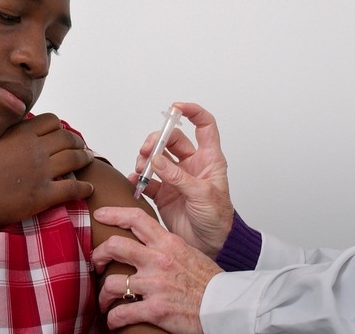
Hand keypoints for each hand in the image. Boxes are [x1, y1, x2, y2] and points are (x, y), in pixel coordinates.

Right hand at [0, 112, 94, 230]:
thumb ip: (1, 135)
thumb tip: (4, 130)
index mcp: (20, 134)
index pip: (52, 122)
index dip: (59, 128)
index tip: (61, 134)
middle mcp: (34, 149)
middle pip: (68, 139)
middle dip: (77, 142)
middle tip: (81, 147)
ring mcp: (41, 172)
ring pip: (75, 159)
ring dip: (85, 159)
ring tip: (89, 160)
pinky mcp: (43, 196)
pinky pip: (73, 188)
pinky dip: (84, 188)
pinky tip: (88, 189)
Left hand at [93, 206, 222, 332]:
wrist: (224, 304)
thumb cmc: (208, 281)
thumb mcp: (187, 252)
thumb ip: (165, 246)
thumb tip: (148, 244)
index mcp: (168, 243)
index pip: (135, 218)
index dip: (113, 214)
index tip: (100, 216)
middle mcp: (158, 260)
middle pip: (115, 246)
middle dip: (98, 255)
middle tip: (96, 262)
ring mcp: (155, 284)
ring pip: (112, 283)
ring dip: (103, 294)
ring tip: (104, 300)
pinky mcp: (155, 309)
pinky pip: (122, 312)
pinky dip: (113, 318)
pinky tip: (113, 320)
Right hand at [131, 102, 232, 256]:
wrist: (211, 246)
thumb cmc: (218, 219)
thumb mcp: (203, 195)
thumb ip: (179, 177)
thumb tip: (157, 160)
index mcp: (209, 159)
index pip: (204, 125)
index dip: (192, 112)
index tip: (175, 108)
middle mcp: (191, 165)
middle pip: (171, 139)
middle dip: (157, 140)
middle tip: (147, 150)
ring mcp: (176, 178)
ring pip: (157, 157)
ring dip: (146, 158)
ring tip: (141, 168)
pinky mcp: (164, 193)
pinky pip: (147, 180)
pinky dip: (139, 178)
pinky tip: (135, 181)